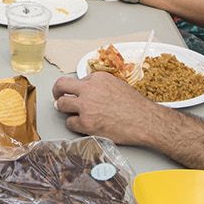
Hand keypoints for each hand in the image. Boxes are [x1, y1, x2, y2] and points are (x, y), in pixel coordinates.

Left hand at [52, 73, 166, 146]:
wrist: (146, 121)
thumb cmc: (135, 106)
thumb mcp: (117, 85)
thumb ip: (100, 86)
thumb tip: (88, 91)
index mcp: (97, 78)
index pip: (77, 80)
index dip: (77, 89)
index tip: (75, 93)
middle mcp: (89, 89)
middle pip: (61, 86)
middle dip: (57, 92)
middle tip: (57, 98)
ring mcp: (86, 106)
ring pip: (61, 104)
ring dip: (64, 109)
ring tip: (69, 113)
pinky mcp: (86, 123)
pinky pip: (70, 123)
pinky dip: (74, 124)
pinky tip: (82, 125)